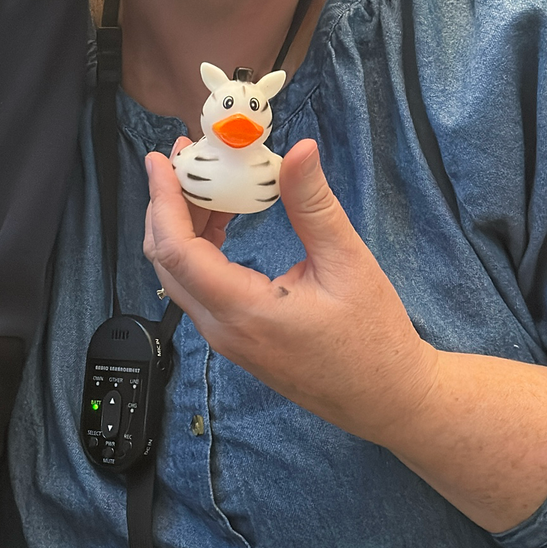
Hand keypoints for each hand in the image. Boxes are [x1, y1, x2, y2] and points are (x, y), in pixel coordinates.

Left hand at [143, 143, 546, 531]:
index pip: (177, 250)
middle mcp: (222, 329)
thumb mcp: (347, 263)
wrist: (386, 398)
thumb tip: (300, 149)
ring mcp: (226, 339)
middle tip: (183, 160)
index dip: (163, 200)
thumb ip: (314, 206)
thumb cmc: (374, 338)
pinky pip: (199, 290)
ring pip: (180, 277)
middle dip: (166, 206)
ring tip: (205, 181)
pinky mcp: (236, 341)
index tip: (160, 160)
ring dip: (182, 227)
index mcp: (243, 311)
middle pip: (166, 262)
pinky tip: (222, 221)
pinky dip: (199, 250)